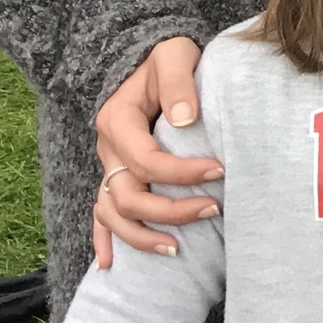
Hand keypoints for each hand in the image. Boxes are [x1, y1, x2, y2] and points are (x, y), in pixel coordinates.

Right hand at [90, 35, 219, 266]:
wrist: (148, 56)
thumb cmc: (165, 56)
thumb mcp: (174, 55)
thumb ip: (178, 83)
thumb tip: (185, 119)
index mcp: (118, 120)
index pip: (146, 160)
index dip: (182, 173)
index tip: (220, 171)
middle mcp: (108, 149)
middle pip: (129, 195)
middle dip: (171, 209)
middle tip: (214, 208)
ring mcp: (109, 166)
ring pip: (112, 213)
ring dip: (142, 235)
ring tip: (177, 249)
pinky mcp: (116, 176)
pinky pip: (101, 213)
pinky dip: (105, 240)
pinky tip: (112, 266)